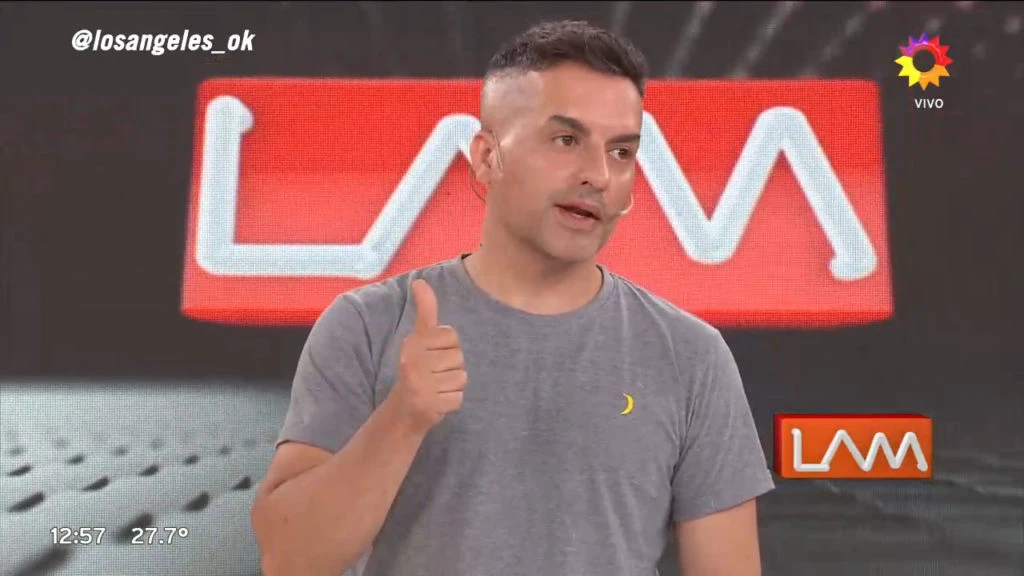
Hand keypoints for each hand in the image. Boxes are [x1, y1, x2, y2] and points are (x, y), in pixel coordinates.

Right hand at [388, 279, 467, 434]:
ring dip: (453, 386)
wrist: (403, 410)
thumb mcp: (419, 339)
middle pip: (458, 357)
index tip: (433, 355)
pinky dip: (452, 402)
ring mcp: (419, 384)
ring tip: (436, 388)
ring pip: (461, 378)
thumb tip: (420, 281)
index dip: (448, 347)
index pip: (451, 336)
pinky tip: (437, 401)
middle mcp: (412, 362)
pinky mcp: (428, 405)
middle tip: (434, 375)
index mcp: (412, 343)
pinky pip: (459, 398)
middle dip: (452, 367)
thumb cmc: (417, 369)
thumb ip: (425, 311)